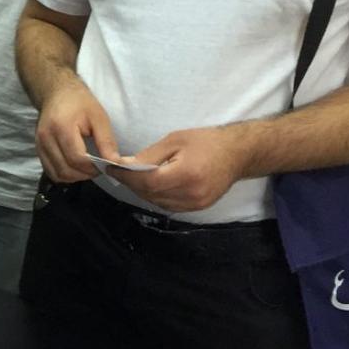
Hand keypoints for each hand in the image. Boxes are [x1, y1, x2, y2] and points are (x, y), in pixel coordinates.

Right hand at [35, 82, 120, 182]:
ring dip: (75, 177)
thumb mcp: (99, 117)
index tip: (105, 164)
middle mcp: (46, 138)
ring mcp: (39, 145)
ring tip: (88, 168)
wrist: (57, 93)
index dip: (93, 167)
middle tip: (98, 168)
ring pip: (57, 174)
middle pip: (66, 170)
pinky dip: (64, 174)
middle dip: (85, 174)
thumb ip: (106, 141)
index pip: (77, 159)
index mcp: (61, 127)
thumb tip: (115, 164)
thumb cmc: (80, 102)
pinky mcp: (38, 150)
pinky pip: (51, 171)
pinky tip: (76, 167)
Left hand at [106, 127, 248, 212]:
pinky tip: (150, 184)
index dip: (126, 176)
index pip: (147, 181)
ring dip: (141, 191)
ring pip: (157, 202)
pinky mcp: (198, 208)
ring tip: (131, 176)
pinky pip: (168, 205)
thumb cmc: (206, 141)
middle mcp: (191, 194)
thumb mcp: (175, 140)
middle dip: (131, 183)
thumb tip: (125, 165)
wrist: (237, 154)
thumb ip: (149, 155)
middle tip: (118, 171)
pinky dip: (155, 196)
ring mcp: (196, 204)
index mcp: (186, 174)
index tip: (110, 167)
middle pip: (150, 194)